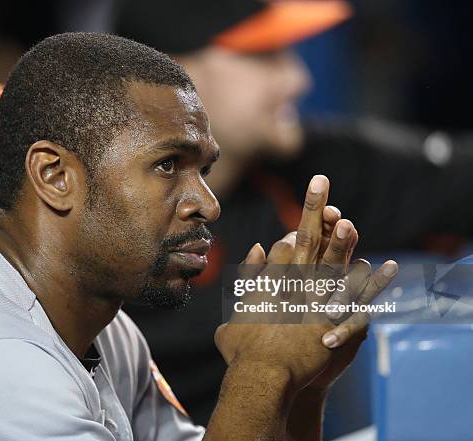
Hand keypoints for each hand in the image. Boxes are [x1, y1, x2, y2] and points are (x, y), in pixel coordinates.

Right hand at [214, 175, 397, 395]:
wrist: (261, 376)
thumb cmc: (242, 352)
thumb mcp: (231, 319)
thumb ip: (245, 283)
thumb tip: (255, 250)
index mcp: (269, 282)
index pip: (284, 245)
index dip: (299, 225)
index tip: (316, 209)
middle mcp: (291, 284)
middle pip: (304, 240)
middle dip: (312, 208)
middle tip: (319, 181)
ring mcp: (312, 301)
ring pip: (331, 262)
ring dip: (341, 239)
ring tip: (347, 219)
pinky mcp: (331, 321)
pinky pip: (357, 297)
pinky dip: (373, 282)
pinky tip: (388, 267)